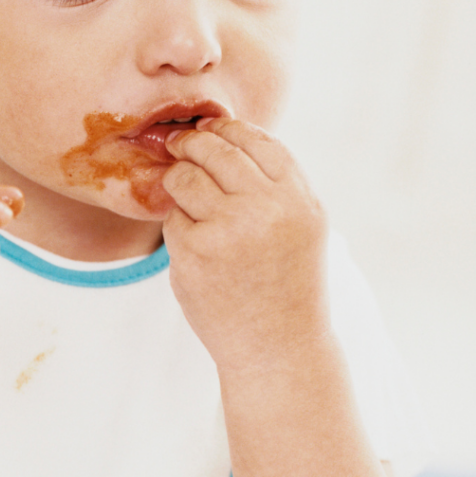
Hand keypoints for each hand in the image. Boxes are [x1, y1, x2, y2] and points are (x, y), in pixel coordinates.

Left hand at [161, 118, 327, 374]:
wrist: (276, 348)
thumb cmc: (288, 288)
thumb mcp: (303, 228)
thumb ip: (275, 185)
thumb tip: (229, 139)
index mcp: (298, 200)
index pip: (257, 141)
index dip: (229, 128)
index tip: (211, 128)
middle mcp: (265, 209)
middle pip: (215, 152)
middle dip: (192, 145)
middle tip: (178, 145)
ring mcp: (227, 230)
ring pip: (185, 181)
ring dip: (178, 184)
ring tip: (185, 199)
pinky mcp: (194, 253)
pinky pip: (172, 222)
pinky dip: (177, 229)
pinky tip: (195, 251)